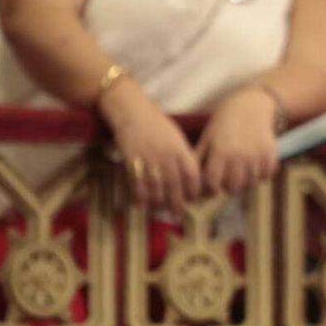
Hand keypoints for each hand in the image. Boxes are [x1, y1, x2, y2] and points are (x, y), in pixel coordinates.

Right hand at [99, 79, 201, 210]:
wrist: (131, 111)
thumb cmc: (155, 123)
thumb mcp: (175, 136)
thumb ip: (182, 155)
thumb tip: (189, 175)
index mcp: (180, 149)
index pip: (192, 175)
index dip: (193, 190)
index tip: (192, 199)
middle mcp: (167, 156)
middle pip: (175, 186)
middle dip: (177, 203)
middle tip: (177, 214)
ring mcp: (149, 159)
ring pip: (157, 189)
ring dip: (159, 202)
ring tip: (160, 209)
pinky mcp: (132, 161)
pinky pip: (138, 184)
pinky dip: (141, 196)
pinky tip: (142, 203)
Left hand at [196, 86, 279, 195]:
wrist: (250, 104)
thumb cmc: (224, 121)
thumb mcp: (208, 137)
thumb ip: (199, 158)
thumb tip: (191, 179)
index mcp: (220, 151)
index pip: (214, 182)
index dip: (212, 187)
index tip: (214, 183)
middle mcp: (238, 155)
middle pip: (233, 187)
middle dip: (229, 186)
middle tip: (229, 180)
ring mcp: (256, 155)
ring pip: (251, 184)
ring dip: (246, 182)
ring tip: (242, 174)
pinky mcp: (270, 153)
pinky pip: (266, 175)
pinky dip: (262, 174)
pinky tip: (256, 166)